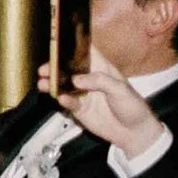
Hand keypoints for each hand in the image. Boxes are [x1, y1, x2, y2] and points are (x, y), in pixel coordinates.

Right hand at [40, 52, 163, 157]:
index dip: (73, 46)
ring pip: (63, 85)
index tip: (58, 44)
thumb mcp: (121, 89)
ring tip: (43, 84)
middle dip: (55, 67)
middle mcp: (89, 79)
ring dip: (52, 83)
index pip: (85, 52)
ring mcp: (83, 93)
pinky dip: (63, 99)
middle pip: (68, 68)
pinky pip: (67, 102)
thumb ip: (100, 81)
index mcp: (101, 68)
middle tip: (44, 69)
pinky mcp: (79, 108)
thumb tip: (76, 80)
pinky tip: (61, 98)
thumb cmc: (132, 106)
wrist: (134, 133)